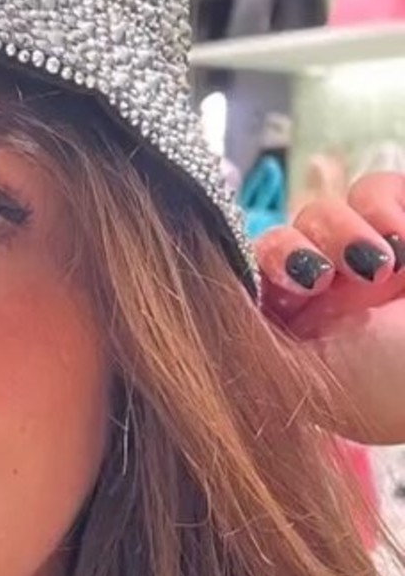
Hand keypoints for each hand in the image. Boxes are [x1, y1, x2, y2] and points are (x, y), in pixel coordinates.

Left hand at [255, 153, 404, 445]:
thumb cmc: (394, 389)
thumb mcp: (308, 383)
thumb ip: (250, 347)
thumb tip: (192, 315)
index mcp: (299, 338)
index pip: (250, 285)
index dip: (250, 275)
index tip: (267, 286)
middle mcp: (331, 297)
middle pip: (279, 241)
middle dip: (290, 251)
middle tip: (317, 276)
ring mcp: (371, 258)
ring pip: (322, 211)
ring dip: (341, 231)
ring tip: (379, 267)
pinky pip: (377, 187)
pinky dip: (385, 204)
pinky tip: (403, 246)